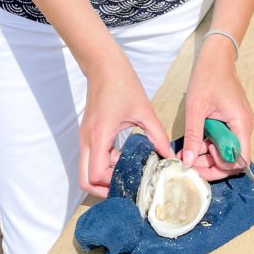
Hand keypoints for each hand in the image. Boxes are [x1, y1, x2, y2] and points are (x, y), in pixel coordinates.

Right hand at [78, 50, 173, 196]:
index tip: (131, 182)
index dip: (111, 184)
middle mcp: (88, 139)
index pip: (95, 174)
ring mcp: (85, 136)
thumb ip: (157, 135)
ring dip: (103, 176)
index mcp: (100, 135)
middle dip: (102, 188)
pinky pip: (90, 157)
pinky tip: (123, 157)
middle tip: (125, 187)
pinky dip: (103, 164)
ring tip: (128, 171)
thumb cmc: (122, 83)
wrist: (103, 64)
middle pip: (84, 179)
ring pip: (86, 170)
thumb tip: (170, 155)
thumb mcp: (144, 110)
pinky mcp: (87, 133)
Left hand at [181, 39, 253, 180]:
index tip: (199, 165)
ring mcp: (241, 123)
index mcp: (241, 123)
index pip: (239, 160)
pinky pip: (225, 140)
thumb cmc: (207, 77)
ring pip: (227, 150)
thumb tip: (187, 162)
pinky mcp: (234, 120)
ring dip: (208, 155)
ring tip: (187, 151)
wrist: (216, 57)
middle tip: (188, 162)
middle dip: (210, 164)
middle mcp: (245, 126)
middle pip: (232, 158)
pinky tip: (194, 142)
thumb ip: (193, 136)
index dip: (220, 168)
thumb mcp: (196, 108)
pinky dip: (210, 144)